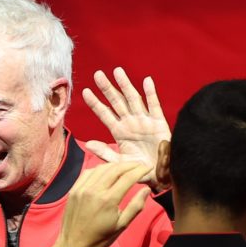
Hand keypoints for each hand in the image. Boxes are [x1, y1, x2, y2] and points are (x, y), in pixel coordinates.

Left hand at [53, 162, 150, 246]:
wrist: (74, 245)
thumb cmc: (100, 238)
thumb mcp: (122, 225)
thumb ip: (136, 206)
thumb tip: (147, 189)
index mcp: (108, 200)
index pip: (128, 177)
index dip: (140, 170)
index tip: (148, 167)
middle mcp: (94, 190)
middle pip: (115, 169)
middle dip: (130, 165)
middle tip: (139, 165)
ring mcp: (82, 189)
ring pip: (101, 168)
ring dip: (115, 165)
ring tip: (125, 167)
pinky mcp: (74, 190)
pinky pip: (88, 172)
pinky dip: (100, 169)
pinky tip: (107, 171)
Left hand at [81, 67, 170, 187]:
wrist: (161, 175)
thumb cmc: (139, 169)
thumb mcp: (119, 162)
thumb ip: (105, 153)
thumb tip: (88, 144)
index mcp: (119, 131)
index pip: (104, 114)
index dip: (95, 103)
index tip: (85, 91)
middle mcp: (130, 123)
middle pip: (116, 102)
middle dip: (107, 88)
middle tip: (97, 74)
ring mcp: (144, 121)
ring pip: (133, 99)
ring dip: (125, 85)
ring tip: (117, 71)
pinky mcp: (159, 123)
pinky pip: (154, 106)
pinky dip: (150, 93)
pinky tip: (146, 81)